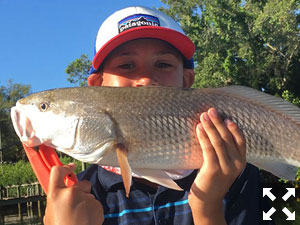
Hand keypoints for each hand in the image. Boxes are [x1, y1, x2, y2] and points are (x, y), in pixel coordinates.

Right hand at [44, 164, 103, 224]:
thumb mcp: (50, 214)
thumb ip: (57, 199)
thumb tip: (62, 192)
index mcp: (55, 195)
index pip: (57, 172)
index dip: (64, 168)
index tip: (70, 167)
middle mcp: (71, 193)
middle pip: (81, 183)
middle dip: (82, 190)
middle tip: (76, 205)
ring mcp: (85, 199)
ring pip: (89, 195)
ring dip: (87, 202)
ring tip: (80, 217)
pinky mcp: (96, 206)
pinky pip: (95, 204)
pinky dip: (93, 211)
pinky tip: (87, 220)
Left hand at [188, 108, 245, 224]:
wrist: (207, 200)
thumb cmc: (213, 179)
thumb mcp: (223, 164)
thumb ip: (223, 151)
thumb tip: (214, 129)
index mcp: (241, 161)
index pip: (241, 141)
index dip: (234, 128)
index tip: (226, 117)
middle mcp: (236, 163)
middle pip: (228, 138)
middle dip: (219, 122)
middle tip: (211, 110)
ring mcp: (226, 167)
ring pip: (218, 141)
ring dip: (210, 126)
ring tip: (203, 115)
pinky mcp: (213, 169)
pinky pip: (208, 149)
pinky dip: (203, 136)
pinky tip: (198, 128)